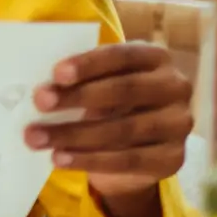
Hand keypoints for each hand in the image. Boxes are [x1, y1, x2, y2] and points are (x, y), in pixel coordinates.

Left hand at [28, 41, 192, 216]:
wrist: (140, 142)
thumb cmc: (111, 98)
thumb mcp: (101, 81)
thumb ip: (81, 79)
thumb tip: (42, 88)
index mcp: (156, 57)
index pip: (121, 56)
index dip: (89, 64)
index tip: (56, 73)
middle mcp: (175, 87)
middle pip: (123, 91)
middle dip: (77, 97)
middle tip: (40, 102)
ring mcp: (179, 125)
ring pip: (122, 130)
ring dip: (74, 134)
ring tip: (37, 138)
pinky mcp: (174, 158)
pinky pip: (127, 160)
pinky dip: (89, 160)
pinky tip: (60, 158)